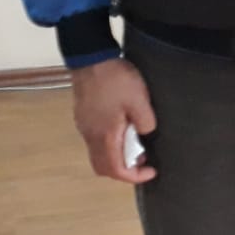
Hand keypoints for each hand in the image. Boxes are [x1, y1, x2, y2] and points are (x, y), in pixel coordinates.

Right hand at [71, 58, 156, 184]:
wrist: (90, 58)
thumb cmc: (115, 80)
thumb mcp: (139, 100)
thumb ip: (146, 121)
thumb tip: (146, 133)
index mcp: (104, 135)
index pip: (115, 169)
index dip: (134, 176)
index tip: (151, 171)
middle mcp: (90, 135)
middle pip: (102, 167)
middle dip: (123, 170)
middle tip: (143, 160)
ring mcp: (84, 126)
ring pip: (98, 154)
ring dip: (117, 155)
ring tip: (137, 143)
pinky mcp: (83, 116)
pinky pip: (96, 140)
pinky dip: (110, 144)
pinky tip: (124, 129)